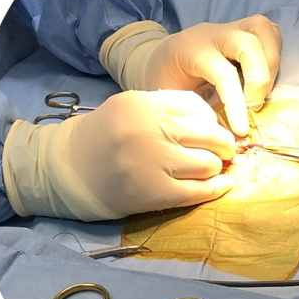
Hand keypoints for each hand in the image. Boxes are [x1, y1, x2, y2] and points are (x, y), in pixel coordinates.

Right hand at [2, 91, 235, 220]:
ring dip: (217, 166)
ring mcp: (153, 164)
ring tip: (212, 166)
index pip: (198, 107)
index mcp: (145, 105)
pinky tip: (223, 183)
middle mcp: (150, 132)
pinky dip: (218, 188)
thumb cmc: (109, 134)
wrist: (72, 169)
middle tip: (225, 149)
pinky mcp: (155, 194)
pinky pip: (199, 192)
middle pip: (211, 136)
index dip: (213, 120)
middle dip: (224, 144)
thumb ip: (171, 106)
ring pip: (209, 164)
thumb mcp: (133, 105)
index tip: (214, 129)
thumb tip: (217, 119)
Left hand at [99, 15, 281, 137]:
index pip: (223, 73)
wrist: (162, 58)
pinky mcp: (244, 29)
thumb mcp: (169, 101)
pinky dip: (274, 54)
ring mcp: (230, 27)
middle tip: (254, 107)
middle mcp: (213, 34)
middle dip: (260, 78)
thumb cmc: (167, 83)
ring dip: (272, 62)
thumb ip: (192, 115)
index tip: (241, 130)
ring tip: (263, 91)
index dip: (237, 104)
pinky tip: (265, 78)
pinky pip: (269, 32)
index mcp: (190, 50)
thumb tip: (216, 138)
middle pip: (248, 42)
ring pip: (263, 29)